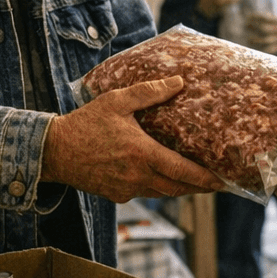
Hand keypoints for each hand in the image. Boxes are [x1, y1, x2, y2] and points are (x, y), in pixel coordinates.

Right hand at [43, 75, 223, 201]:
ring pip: (161, 193)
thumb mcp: (117, 101)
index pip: (182, 172)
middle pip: (176, 189)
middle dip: (198, 188)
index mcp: (142, 154)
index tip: (222, 181)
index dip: (204, 178)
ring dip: (178, 189)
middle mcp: (137, 177)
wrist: (54, 151)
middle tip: (215, 184)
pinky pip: (142, 193)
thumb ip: (149, 93)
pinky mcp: (115, 195)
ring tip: (193, 182)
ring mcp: (126, 189)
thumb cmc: (85, 123)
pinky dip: (156, 188)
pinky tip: (159, 178)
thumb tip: (178, 82)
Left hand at [245, 10, 276, 53]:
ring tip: (248, 39)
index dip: (256, 16)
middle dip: (253, 27)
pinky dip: (263, 50)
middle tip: (245, 25)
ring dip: (256, 40)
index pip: (266, 18)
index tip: (248, 15)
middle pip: (264, 28)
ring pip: (266, 40)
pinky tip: (255, 49)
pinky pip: (271, 49)